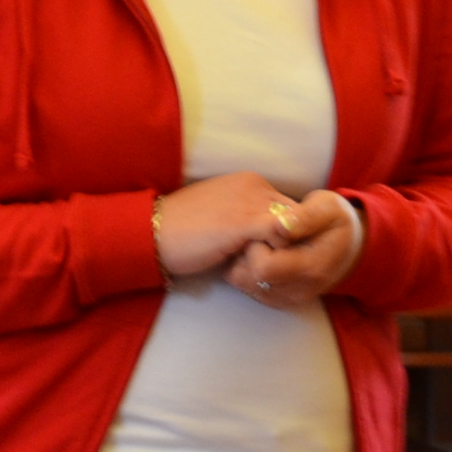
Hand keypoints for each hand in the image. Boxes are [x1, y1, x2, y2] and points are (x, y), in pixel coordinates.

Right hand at [155, 172, 302, 279]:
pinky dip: (277, 257)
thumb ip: (249, 223)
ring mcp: (252, 202)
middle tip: (277, 265)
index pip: (290, 208)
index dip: (288, 235)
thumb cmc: (182, 232)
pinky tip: (256, 268)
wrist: (151, 233)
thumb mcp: (223, 219)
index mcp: (250, 183)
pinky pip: (283, 238)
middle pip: (299, 216)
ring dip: (286, 251)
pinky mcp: (245, 222)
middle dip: (294, 242)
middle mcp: (256, 186)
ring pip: (296, 228)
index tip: (274, 254)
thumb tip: (271, 242)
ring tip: (265, 268)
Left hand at [227, 189, 363, 309]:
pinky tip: (263, 256)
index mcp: (312, 267)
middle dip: (247, 254)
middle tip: (261, 235)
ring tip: (263, 244)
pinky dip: (249, 273)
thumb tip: (280, 225)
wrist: (352, 247)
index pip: (265, 267)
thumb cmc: (337, 222)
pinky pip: (251, 291)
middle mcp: (301, 289)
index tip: (266, 228)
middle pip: (251, 278)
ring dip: (246, 264)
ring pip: (247, 286)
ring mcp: (291, 298)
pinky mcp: (283, 300)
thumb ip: (306, 216)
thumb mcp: (328, 207)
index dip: (256, 245)